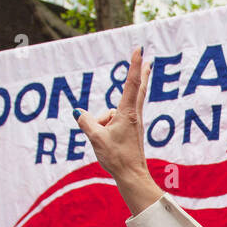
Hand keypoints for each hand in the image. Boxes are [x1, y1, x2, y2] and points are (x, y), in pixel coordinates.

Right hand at [76, 47, 163, 213]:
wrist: (132, 175)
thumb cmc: (117, 157)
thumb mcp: (95, 138)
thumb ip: (86, 122)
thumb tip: (78, 112)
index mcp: (127, 113)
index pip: (131, 83)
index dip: (134, 65)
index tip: (139, 50)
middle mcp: (133, 115)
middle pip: (137, 89)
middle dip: (141, 74)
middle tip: (148, 60)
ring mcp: (134, 123)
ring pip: (114, 113)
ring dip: (103, 122)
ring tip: (104, 143)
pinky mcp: (132, 132)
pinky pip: (116, 121)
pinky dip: (106, 126)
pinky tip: (106, 141)